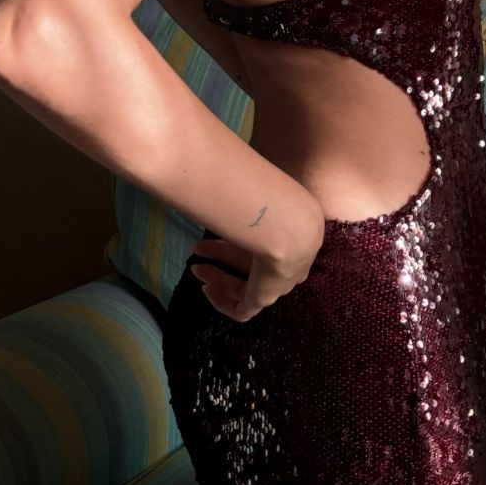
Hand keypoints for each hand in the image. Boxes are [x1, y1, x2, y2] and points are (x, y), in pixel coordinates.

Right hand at [187, 192, 323, 321]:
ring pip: (244, 286)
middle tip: (197, 250)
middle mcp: (285, 263)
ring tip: (196, 268)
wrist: (289, 229)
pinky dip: (223, 303)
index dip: (235, 240)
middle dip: (221, 256)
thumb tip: (226, 174)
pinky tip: (207, 290)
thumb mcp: (261, 199)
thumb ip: (246, 192)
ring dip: (217, 277)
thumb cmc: (274, 205)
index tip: (213, 236)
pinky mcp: (264, 299)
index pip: (260, 243)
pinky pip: (242, 310)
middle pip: (248, 263)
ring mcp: (276, 284)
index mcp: (288, 237)